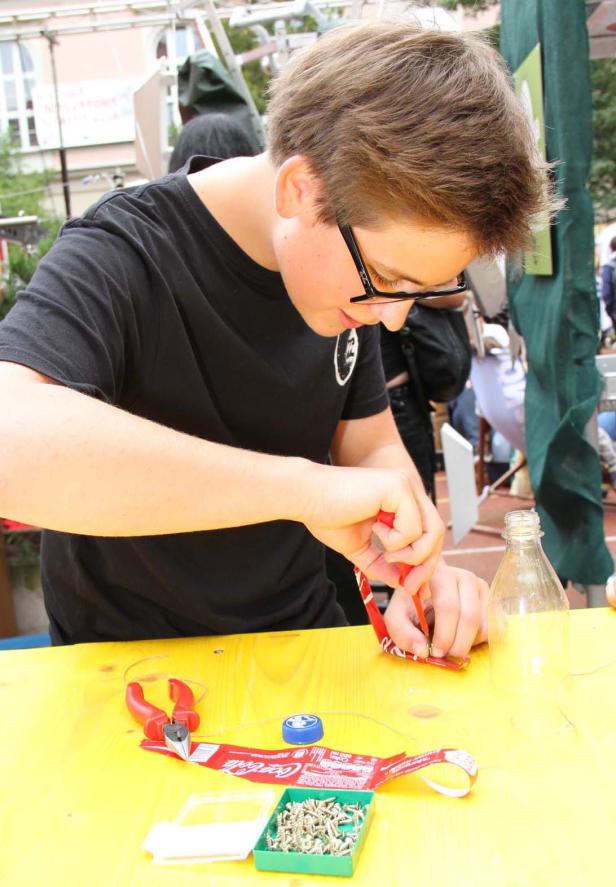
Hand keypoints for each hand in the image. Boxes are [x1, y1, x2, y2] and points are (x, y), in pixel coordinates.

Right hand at [302, 464, 443, 587]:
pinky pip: (414, 528)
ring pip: (431, 532)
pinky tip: (375, 530)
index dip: (424, 563)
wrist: (305, 498)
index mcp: (400, 499)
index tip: (409, 585)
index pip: (428, 533)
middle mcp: (407, 488)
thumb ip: (380, 563)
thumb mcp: (359, 547)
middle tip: (408, 584)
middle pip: (437, 533)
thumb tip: (399, 582)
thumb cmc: (326, 515)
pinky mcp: (398, 488)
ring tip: (385, 551)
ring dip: (409, 553)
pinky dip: (396, 541)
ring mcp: (405, 486)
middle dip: (425, 565)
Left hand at [383, 561, 488, 658]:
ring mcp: (481, 587)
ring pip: (483, 625)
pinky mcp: (491, 600)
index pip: (448, 607)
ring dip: (467, 643)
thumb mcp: (396, 618)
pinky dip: (477, 641)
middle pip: (469, 616)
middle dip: (458, 644)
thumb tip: (423, 650)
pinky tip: (462, 637)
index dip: (444, 635)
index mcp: (439, 575)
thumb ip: (403, 633)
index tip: (436, 651)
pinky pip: (491, 628)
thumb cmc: (411, 605)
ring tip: (450, 643)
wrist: (427, 593)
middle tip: (446, 655)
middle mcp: (464, 577)